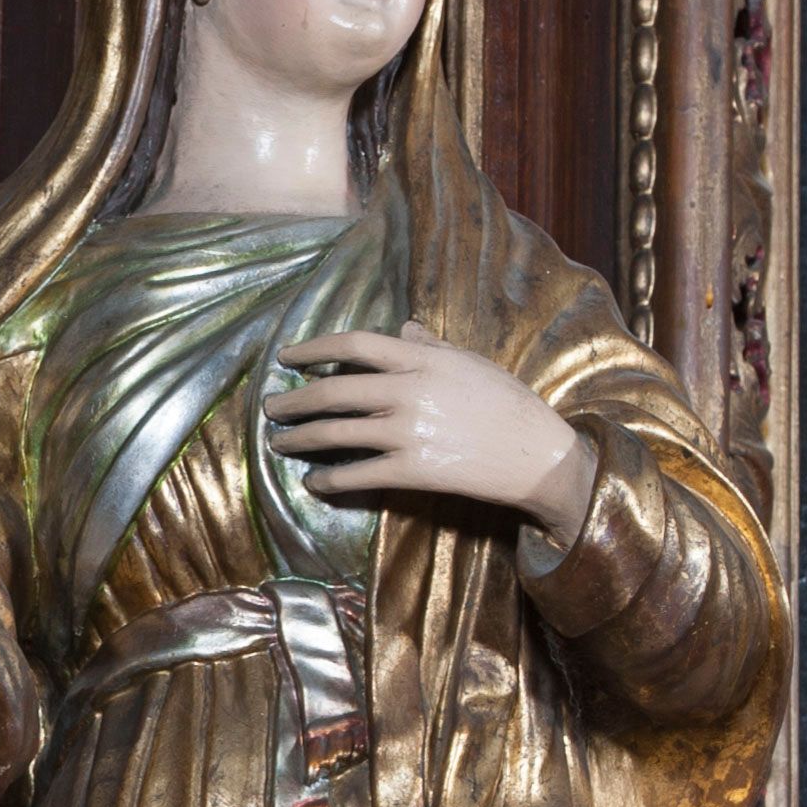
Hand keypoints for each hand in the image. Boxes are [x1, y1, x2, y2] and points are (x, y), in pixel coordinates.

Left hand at [263, 321, 595, 549]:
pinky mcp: (411, 471)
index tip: (288, 357)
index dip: (313, 349)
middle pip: (332, 392)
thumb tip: (404, 326)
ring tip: (279, 443)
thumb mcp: (470, 362)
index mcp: (421, 359)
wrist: (536, 454)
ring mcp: (406, 432)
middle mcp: (407, 392)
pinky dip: (329, 478)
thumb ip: (430, 345)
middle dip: (293, 402)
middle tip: (270, 409)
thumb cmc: (506, 404)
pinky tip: (314, 480)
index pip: (354, 345)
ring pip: (335, 434)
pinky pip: (356, 474)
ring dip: (300, 440)